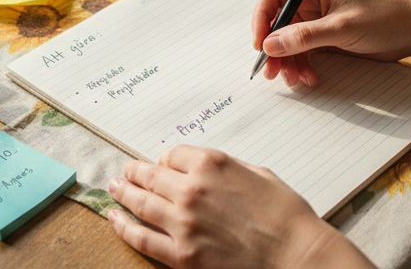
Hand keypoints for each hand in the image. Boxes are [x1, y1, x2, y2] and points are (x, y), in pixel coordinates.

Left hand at [108, 145, 365, 268]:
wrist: (296, 256)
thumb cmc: (286, 216)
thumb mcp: (259, 174)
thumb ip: (227, 170)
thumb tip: (208, 173)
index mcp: (211, 163)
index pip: (172, 155)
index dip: (165, 160)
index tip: (161, 165)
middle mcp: (191, 188)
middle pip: (150, 176)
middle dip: (135, 173)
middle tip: (125, 172)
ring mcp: (182, 222)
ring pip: (140, 202)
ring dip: (123, 194)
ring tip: (114, 189)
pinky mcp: (180, 254)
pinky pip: (141, 236)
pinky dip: (123, 226)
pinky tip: (115, 219)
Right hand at [252, 0, 410, 87]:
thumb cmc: (383, 18)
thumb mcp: (341, 28)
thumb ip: (304, 36)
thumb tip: (270, 45)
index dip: (262, 18)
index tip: (260, 44)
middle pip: (277, 20)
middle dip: (274, 47)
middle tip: (271, 71)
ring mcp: (318, 18)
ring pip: (288, 39)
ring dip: (288, 60)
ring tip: (295, 78)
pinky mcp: (325, 35)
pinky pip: (303, 50)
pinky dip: (301, 64)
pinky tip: (309, 77)